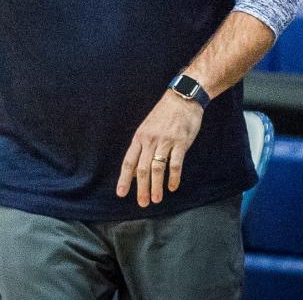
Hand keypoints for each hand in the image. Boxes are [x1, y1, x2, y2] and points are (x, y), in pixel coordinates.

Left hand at [116, 91, 203, 206]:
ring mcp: (165, 141)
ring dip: (156, 186)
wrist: (182, 98)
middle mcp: (150, 140)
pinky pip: (175, 164)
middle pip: (142, 169)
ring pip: (157, 168)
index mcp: (140, 137)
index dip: (124, 179)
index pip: (128, 162)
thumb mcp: (147, 128)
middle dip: (141, 188)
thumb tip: (136, 169)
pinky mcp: (180, 142)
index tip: (121, 193)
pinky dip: (173, 177)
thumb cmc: (164, 114)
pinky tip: (172, 187)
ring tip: (155, 200)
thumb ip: (142, 148)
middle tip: (142, 203)